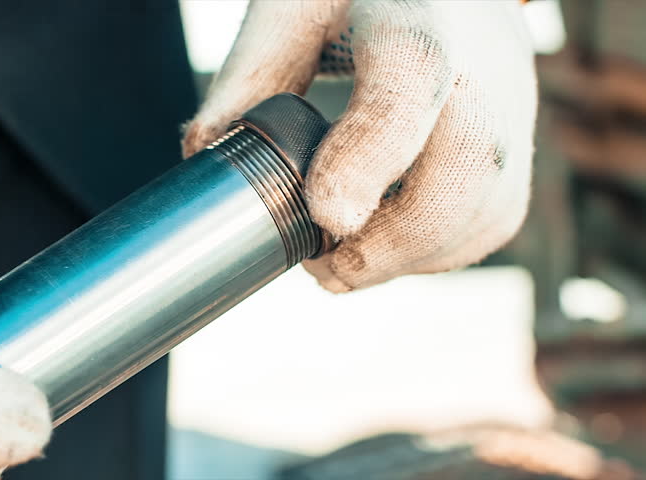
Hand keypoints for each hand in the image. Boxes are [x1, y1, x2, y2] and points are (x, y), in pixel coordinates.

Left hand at [183, 0, 536, 290]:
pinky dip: (441, 251)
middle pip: (471, 164)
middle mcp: (482, 56)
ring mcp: (511, 100)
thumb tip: (205, 155)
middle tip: (323, 268)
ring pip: (491, 205)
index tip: (325, 219)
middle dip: (396, 240)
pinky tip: (389, 245)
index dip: (369, 158)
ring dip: (415, 257)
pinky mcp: (518, 136)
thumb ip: (249, 76)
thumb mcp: (292, 6)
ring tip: (346, 263)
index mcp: (416, 10)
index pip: (409, 81)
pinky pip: (498, 215)